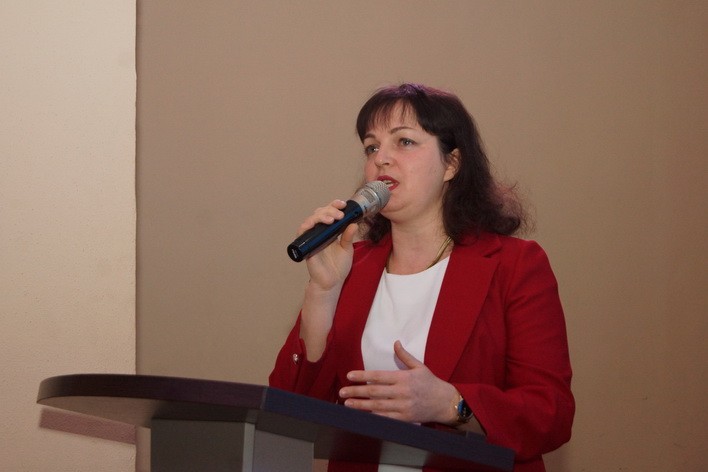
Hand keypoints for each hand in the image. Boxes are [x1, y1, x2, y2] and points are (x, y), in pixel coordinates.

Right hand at [297, 199, 357, 290]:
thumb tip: (354, 223)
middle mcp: (321, 232)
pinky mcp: (306, 245)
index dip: (334, 205)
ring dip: (321, 216)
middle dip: (330, 209)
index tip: (343, 204)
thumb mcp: (347, 249)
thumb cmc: (338, 266)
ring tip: (332, 219)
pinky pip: (302, 231)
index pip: (330, 213)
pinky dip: (307, 225)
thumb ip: (349, 236)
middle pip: (320, 213)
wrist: (332, 282)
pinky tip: (315, 223)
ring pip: (311, 219)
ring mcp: (313, 238)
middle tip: (339, 214)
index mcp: (331, 231)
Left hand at [339, 341, 457, 423]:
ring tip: (347, 404)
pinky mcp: (405, 419)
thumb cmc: (431, 383)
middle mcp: (402, 392)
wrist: (445, 402)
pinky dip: (374, 417)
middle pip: (374, 392)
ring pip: (378, 406)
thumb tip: (395, 343)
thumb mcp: (419, 366)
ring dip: (361, 406)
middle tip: (342, 392)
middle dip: (356, 392)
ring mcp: (403, 407)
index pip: (378, 376)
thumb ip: (405, 356)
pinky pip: (386, 418)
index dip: (362, 376)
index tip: (350, 376)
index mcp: (403, 378)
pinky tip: (363, 415)